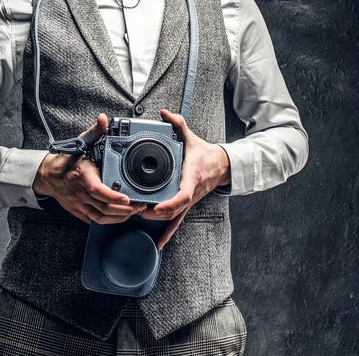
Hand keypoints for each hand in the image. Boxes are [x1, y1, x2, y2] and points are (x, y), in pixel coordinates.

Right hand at [33, 113, 146, 224]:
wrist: (48, 176)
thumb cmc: (67, 160)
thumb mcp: (81, 143)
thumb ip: (95, 132)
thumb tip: (103, 119)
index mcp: (82, 176)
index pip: (97, 190)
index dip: (113, 196)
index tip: (127, 198)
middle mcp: (81, 192)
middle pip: (104, 207)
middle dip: (124, 209)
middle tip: (140, 205)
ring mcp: (79, 204)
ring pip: (101, 217)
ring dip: (120, 217)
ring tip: (134, 211)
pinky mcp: (79, 211)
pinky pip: (96, 221)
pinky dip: (110, 221)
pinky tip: (122, 216)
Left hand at [142, 108, 229, 249]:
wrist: (221, 166)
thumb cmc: (205, 154)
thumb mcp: (192, 138)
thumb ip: (178, 124)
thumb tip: (164, 113)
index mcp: (191, 177)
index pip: (182, 195)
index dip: (169, 203)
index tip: (155, 207)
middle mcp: (190, 192)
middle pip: (173, 210)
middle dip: (155, 213)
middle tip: (137, 210)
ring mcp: (189, 201)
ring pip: (173, 217)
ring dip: (156, 220)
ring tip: (138, 216)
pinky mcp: (187, 205)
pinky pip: (176, 221)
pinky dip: (168, 234)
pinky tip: (159, 245)